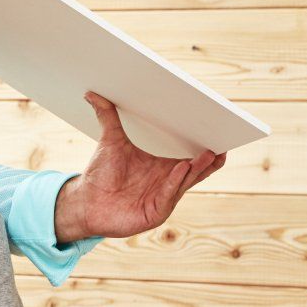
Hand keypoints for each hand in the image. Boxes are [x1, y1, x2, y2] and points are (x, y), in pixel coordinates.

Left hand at [53, 91, 225, 242]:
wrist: (85, 203)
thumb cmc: (101, 174)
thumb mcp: (110, 142)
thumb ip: (107, 117)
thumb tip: (91, 93)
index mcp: (164, 167)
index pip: (192, 159)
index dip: (207, 151)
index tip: (219, 135)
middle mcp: (167, 183)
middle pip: (195, 171)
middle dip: (208, 159)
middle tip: (220, 144)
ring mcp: (163, 199)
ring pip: (185, 182)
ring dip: (196, 168)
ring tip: (207, 153)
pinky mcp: (154, 213)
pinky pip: (168, 196)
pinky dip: (174, 182)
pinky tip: (181, 168)